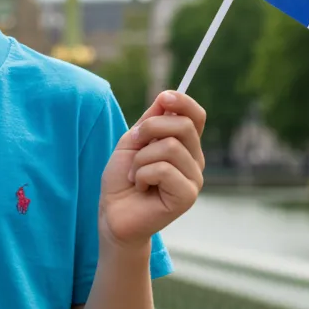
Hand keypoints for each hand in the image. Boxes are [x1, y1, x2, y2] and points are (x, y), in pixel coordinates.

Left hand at [100, 91, 205, 249]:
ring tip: (135, 174)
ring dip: (141, 158)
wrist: (112, 213)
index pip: (196, 116)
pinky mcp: (187, 196)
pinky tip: (140, 187)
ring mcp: (194, 179)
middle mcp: (194, 160)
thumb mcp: (132, 142)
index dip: (183, 102)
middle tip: (134, 146)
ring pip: (170, 147)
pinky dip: (142, 174)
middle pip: (183, 126)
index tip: (164, 97)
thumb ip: (150, 121)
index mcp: (184, 145)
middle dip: (150, 128)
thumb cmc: (122, 179)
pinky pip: (164, 169)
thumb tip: (167, 95)